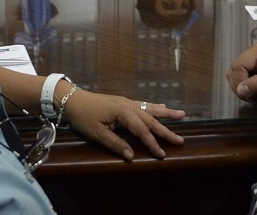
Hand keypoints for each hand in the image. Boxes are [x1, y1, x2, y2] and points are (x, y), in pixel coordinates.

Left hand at [61, 89, 185, 160]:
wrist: (73, 100)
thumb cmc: (84, 117)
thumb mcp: (97, 133)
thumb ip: (115, 144)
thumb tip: (131, 156)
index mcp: (123, 112)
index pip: (142, 131)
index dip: (152, 143)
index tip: (162, 154)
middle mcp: (129, 105)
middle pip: (151, 120)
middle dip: (166, 131)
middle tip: (180, 140)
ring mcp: (127, 102)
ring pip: (151, 109)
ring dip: (166, 113)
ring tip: (182, 115)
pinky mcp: (124, 103)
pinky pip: (144, 105)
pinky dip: (155, 107)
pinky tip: (163, 106)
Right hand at [226, 42, 256, 102]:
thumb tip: (239, 90)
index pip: (237, 66)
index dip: (238, 81)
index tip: (245, 94)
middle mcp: (252, 57)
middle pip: (234, 72)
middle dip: (240, 86)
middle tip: (251, 98)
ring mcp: (254, 67)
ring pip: (237, 80)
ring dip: (245, 92)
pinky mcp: (256, 77)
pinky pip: (245, 86)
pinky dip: (250, 94)